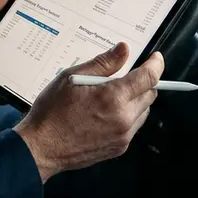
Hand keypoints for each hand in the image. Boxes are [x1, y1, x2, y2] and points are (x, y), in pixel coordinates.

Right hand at [14, 44, 163, 181]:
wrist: (42, 147)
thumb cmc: (52, 113)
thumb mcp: (72, 77)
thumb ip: (103, 63)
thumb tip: (123, 50)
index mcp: (112, 98)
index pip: (148, 77)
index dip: (156, 64)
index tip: (155, 58)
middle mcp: (122, 118)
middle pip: (150, 94)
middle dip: (143, 82)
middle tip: (124, 77)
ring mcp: (123, 136)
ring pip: (143, 111)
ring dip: (135, 100)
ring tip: (110, 97)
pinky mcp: (119, 148)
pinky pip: (133, 127)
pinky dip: (127, 116)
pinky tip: (106, 113)